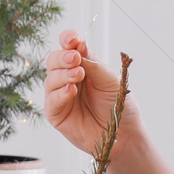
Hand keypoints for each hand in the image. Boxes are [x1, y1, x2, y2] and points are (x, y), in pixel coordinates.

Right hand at [42, 29, 133, 158]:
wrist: (124, 134)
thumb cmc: (119, 106)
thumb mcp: (110, 80)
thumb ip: (94, 64)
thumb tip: (79, 44)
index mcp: (82, 65)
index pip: (68, 47)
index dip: (67, 39)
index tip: (72, 39)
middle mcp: (68, 78)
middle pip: (54, 60)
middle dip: (63, 57)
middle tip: (76, 59)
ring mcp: (60, 96)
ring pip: (50, 79)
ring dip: (62, 74)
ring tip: (78, 76)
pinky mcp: (57, 115)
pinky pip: (51, 101)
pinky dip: (59, 94)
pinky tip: (71, 91)